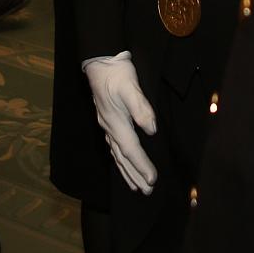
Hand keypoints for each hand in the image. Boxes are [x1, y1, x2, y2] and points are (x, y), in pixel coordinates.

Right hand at [83, 53, 157, 192]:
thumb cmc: (117, 73)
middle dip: (135, 175)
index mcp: (116, 122)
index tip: (152, 180)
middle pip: (123, 157)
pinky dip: (119, 160)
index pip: (131, 149)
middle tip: (147, 191)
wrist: (100, 61)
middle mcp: (109, 127)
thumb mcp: (131, 87)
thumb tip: (152, 130)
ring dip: (126, 171)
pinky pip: (113, 147)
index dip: (142, 166)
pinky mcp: (107, 120)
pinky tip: (122, 163)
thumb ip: (141, 109)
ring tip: (135, 186)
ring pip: (117, 154)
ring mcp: (106, 125)